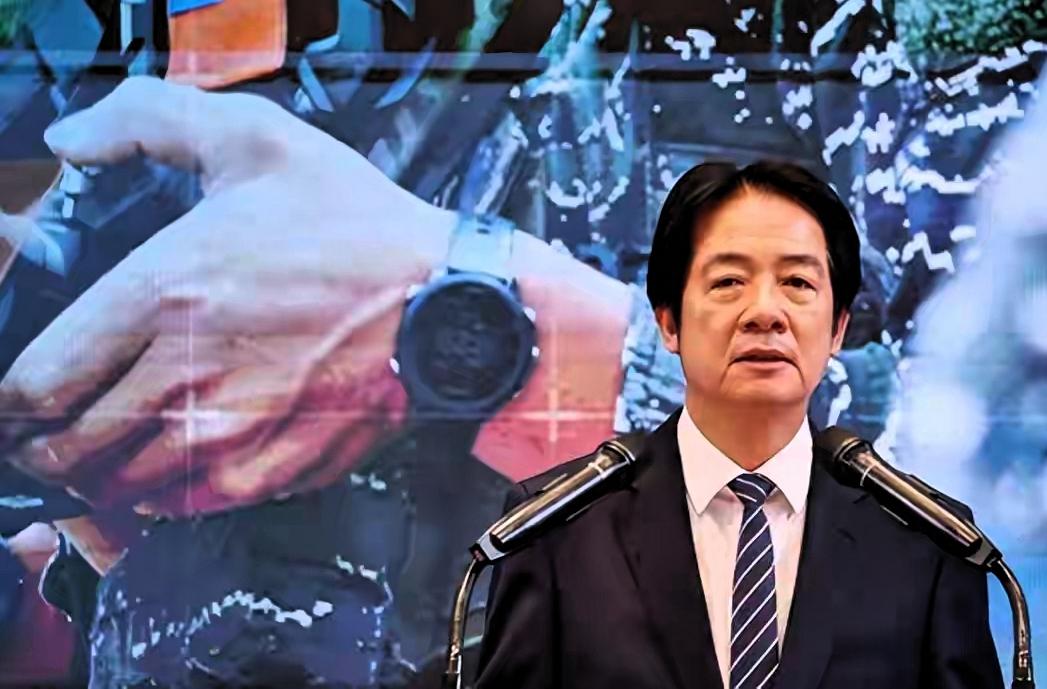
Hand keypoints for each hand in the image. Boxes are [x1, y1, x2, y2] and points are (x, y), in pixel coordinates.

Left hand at [0, 77, 453, 515]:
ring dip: (96, 477)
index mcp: (166, 291)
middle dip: (41, 446)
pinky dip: (163, 497)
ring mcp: (234, 432)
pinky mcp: (277, 467)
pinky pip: (189, 506)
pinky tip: (169, 472)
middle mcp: (188, 374)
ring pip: (121, 487)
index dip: (10, 403)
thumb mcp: (257, 140)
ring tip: (99, 458)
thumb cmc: (359, 228)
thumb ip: (147, 121)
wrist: (449, 299)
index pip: (40, 381)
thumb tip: (70, 141)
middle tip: (44, 435)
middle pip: (68, 447)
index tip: (16, 400)